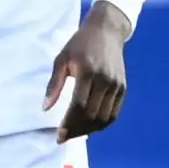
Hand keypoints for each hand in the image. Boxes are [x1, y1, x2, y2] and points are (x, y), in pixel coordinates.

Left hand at [43, 0, 131, 143]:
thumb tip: (45, 108)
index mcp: (88, 72)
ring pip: (103, 117)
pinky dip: (101, 124)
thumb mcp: (62, 59)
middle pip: (91, 115)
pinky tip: (89, 127)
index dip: (68, 123)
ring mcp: (116, 85)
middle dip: (76, 130)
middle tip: (63, 137)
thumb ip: (54, 84)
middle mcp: (105, 80)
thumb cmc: (80, 44)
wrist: (107, 30)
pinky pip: (113, 113)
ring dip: (88, 130)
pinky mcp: (123, 87)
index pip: (79, 105)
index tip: (59, 135)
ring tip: (74, 134)